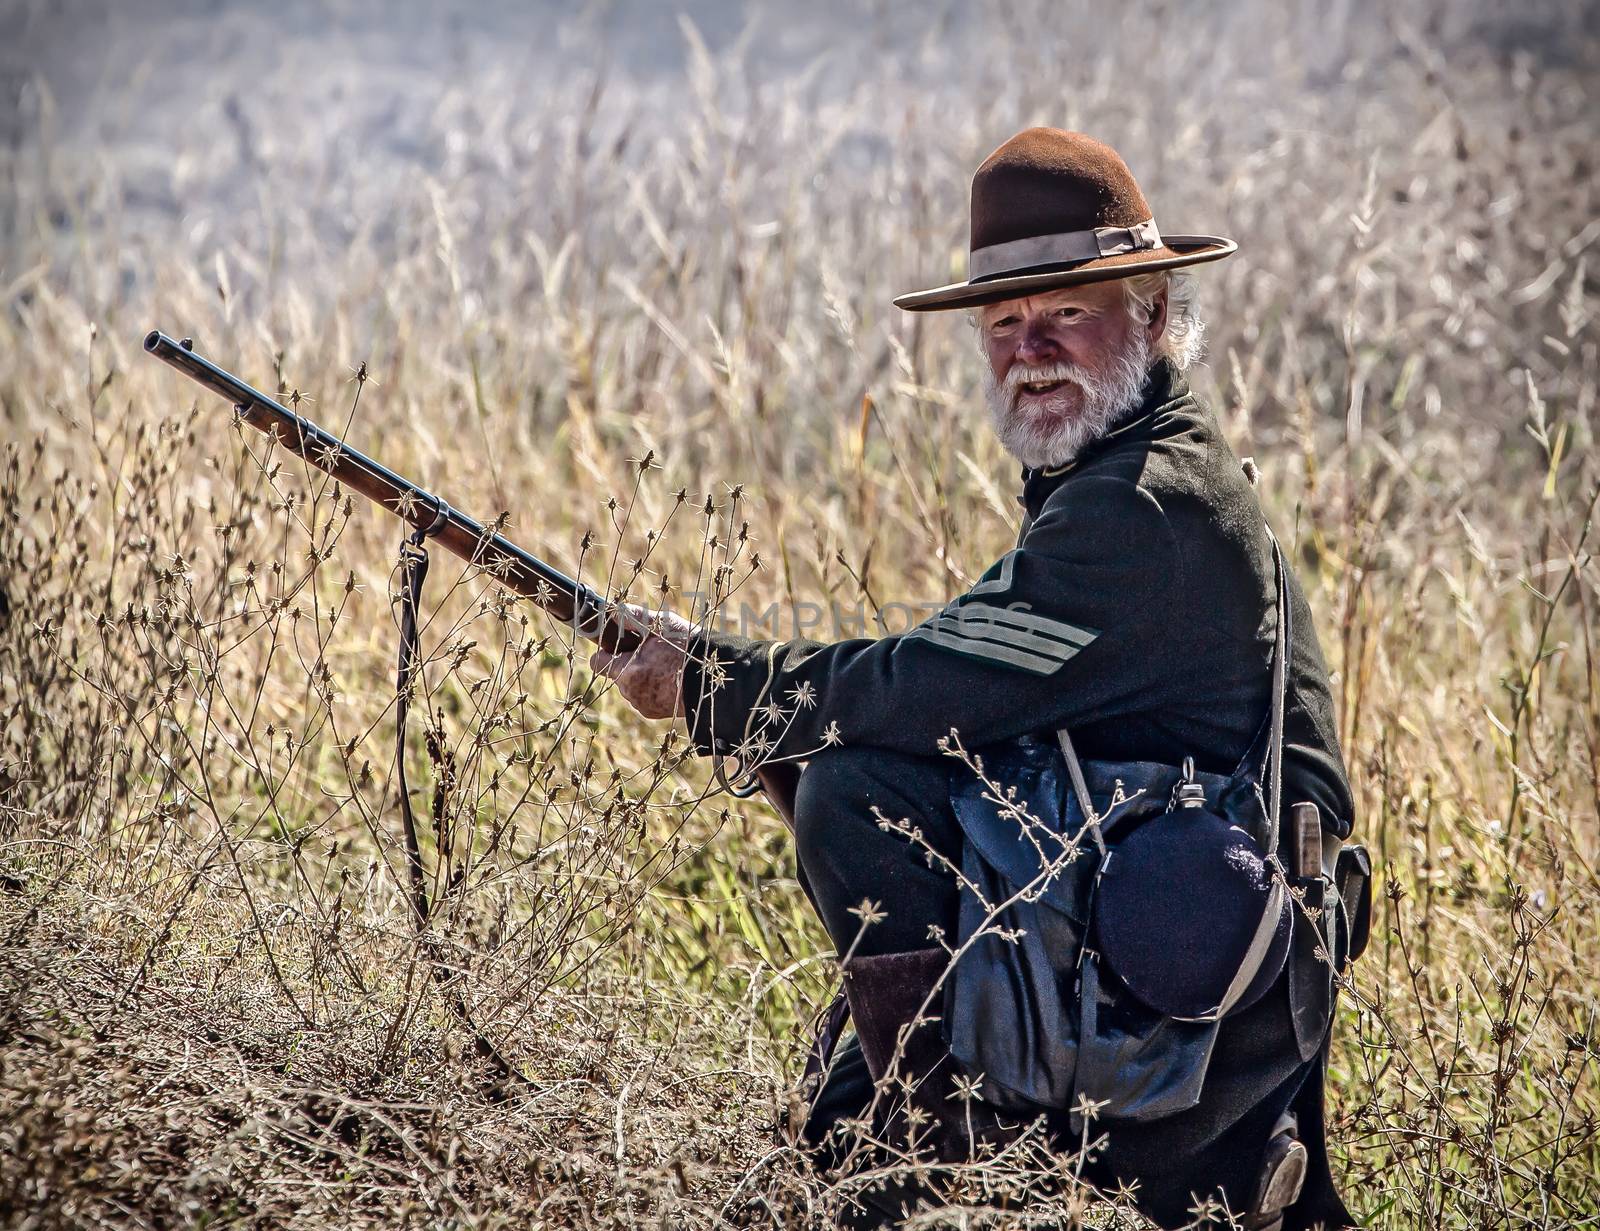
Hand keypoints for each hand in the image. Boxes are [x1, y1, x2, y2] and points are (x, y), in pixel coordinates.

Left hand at [589, 604, 694, 720]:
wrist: (714, 679)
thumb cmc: (688, 648)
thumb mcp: (663, 625)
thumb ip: (634, 617)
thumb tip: (613, 612)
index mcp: (627, 670)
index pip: (598, 662)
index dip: (607, 651)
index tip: (620, 644)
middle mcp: (630, 692)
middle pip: (617, 673)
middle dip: (629, 662)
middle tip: (652, 652)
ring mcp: (642, 704)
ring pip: (631, 686)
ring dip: (641, 676)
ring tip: (665, 666)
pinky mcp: (653, 712)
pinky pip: (643, 697)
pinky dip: (652, 688)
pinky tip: (670, 680)